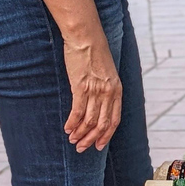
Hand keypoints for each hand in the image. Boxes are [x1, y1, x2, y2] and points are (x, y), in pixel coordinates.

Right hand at [63, 26, 121, 152]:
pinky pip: (77, 111)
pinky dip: (72, 123)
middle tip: (81, 148)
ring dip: (80, 133)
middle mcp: (108, 92)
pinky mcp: (81, 86)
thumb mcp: (108, 72)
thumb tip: (99, 104)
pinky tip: (67, 129)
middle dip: (91, 139)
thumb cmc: (95, 53)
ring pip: (89, 120)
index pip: (114, 120)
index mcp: (117, 89)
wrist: (86, 37)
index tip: (98, 145)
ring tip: (72, 140)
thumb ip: (106, 88)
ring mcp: (95, 90)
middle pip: (101, 124)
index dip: (106, 135)